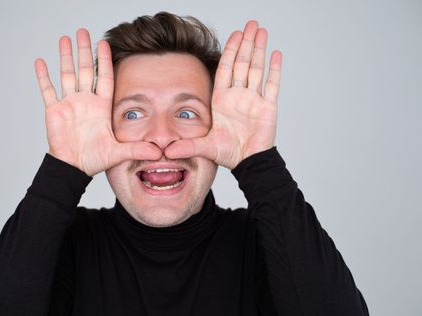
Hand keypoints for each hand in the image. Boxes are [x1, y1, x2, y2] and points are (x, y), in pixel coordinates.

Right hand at [34, 29, 161, 175]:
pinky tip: (40, 62)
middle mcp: (85, 101)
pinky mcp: (54, 111)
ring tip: (65, 39)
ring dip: (65, 57)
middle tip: (83, 32)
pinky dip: (43, 77)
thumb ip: (137, 150)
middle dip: (84, 51)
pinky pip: (47, 90)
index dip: (104, 61)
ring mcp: (69, 104)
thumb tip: (159, 153)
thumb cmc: (94, 160)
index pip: (104, 77)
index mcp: (100, 106)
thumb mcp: (119, 153)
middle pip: (84, 70)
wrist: (74, 168)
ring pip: (66, 74)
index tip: (105, 43)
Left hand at [164, 21, 281, 168]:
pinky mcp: (268, 107)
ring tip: (262, 31)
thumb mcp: (205, 147)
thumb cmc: (228, 153)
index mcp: (223, 100)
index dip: (230, 51)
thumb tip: (166, 152)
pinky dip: (274, 69)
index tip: (234, 35)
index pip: (226, 69)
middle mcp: (238, 96)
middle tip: (251, 24)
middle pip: (243, 63)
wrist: (247, 163)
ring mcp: (254, 100)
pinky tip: (276, 53)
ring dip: (259, 50)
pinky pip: (272, 84)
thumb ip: (188, 146)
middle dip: (246, 43)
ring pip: (257, 69)